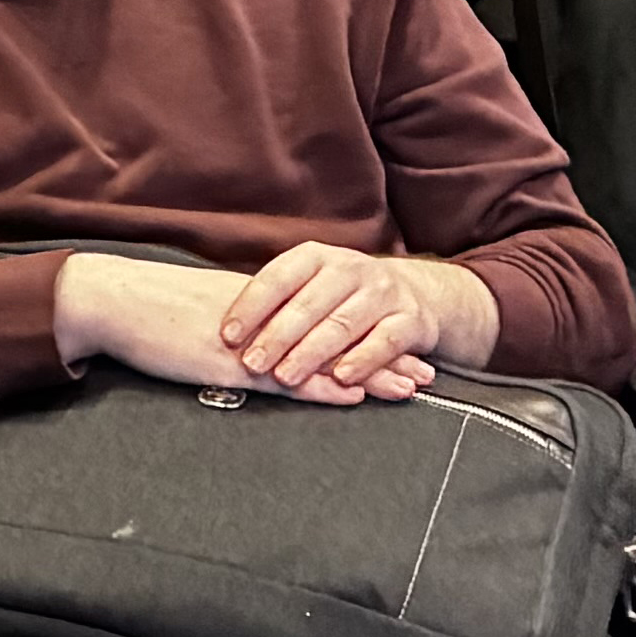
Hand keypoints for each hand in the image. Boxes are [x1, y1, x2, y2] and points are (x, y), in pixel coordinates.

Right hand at [52, 252, 429, 405]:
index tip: (404, 350)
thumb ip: (242, 331)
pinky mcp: (227, 362)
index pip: (328, 322)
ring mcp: (251, 342)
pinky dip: (317, 387)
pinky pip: (281, 377)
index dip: (367, 337)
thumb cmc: (152, 312)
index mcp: (264, 308)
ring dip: (367, 374)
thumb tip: (264, 347)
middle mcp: (268, 321)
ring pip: (320, 358)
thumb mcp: (207, 316)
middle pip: (337, 338)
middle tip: (427, 374)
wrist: (113, 300)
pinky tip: (348, 395)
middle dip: (384, 357)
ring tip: (410, 389)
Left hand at [222, 241, 497, 398]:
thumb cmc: (341, 296)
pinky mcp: (410, 320)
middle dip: (277, 336)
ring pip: (342, 324)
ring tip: (287, 375)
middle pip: (308, 304)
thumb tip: (222, 331)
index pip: (278, 277)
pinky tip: (342, 378)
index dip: (251, 306)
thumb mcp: (308, 287)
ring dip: (312, 353)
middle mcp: (350, 269)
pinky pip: (385, 342)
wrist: (413, 294)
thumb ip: (275, 304)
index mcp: (316, 258)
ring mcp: (382, 293)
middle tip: (253, 362)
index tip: (227, 334)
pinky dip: (363, 360)